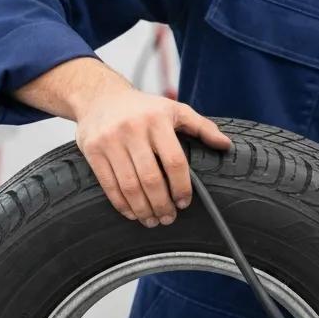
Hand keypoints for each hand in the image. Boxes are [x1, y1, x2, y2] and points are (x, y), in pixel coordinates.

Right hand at [75, 87, 230, 226]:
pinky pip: (108, 185)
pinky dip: (121, 204)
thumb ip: (202, 127)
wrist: (100, 97)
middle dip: (162, 204)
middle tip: (168, 218)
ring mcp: (110, 140)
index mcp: (157, 120)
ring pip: (129, 185)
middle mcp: (132, 129)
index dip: (181, 186)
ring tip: (152, 220)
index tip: (185, 202)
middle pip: (151, 178)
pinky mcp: (92, 150)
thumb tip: (226, 145)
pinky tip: (132, 213)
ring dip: (142, 209)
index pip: (174, 161)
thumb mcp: (175, 110)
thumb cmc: (144, 108)